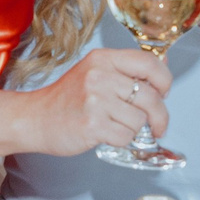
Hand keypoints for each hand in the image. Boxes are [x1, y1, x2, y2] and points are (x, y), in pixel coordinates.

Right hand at [32, 47, 169, 155]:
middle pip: (151, 96)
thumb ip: (128, 69)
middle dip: (159, 115)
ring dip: (134, 129)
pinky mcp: (92, 125)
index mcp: (103, 59)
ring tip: (117, 125)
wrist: (34, 118)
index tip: (163, 92)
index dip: (164, 81)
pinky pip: (126, 137)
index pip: (150, 63)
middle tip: (156, 124)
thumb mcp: (96, 72)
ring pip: (140, 120)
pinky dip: (122, 140)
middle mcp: (100, 76)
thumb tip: (164, 61)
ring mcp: (95, 100)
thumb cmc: (67, 98)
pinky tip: (108, 134)